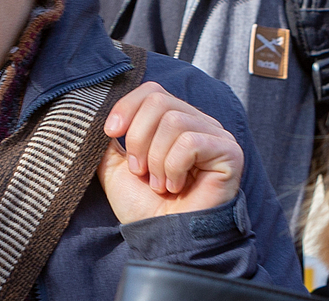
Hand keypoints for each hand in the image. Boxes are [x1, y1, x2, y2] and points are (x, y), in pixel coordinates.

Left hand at [99, 82, 242, 223]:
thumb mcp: (115, 167)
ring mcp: (216, 136)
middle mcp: (198, 123)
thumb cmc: (145, 206)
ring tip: (160, 183)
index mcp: (174, 121)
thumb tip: (99, 115)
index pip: (152, 91)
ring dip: (156, 159)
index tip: (111, 133)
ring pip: (174, 122)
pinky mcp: (229, 152)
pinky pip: (190, 142)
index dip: (127, 107)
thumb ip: (108, 140)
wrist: (165, 238)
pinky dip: (174, 167)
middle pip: (159, 102)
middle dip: (139, 138)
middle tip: (140, 170)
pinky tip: (177, 186)